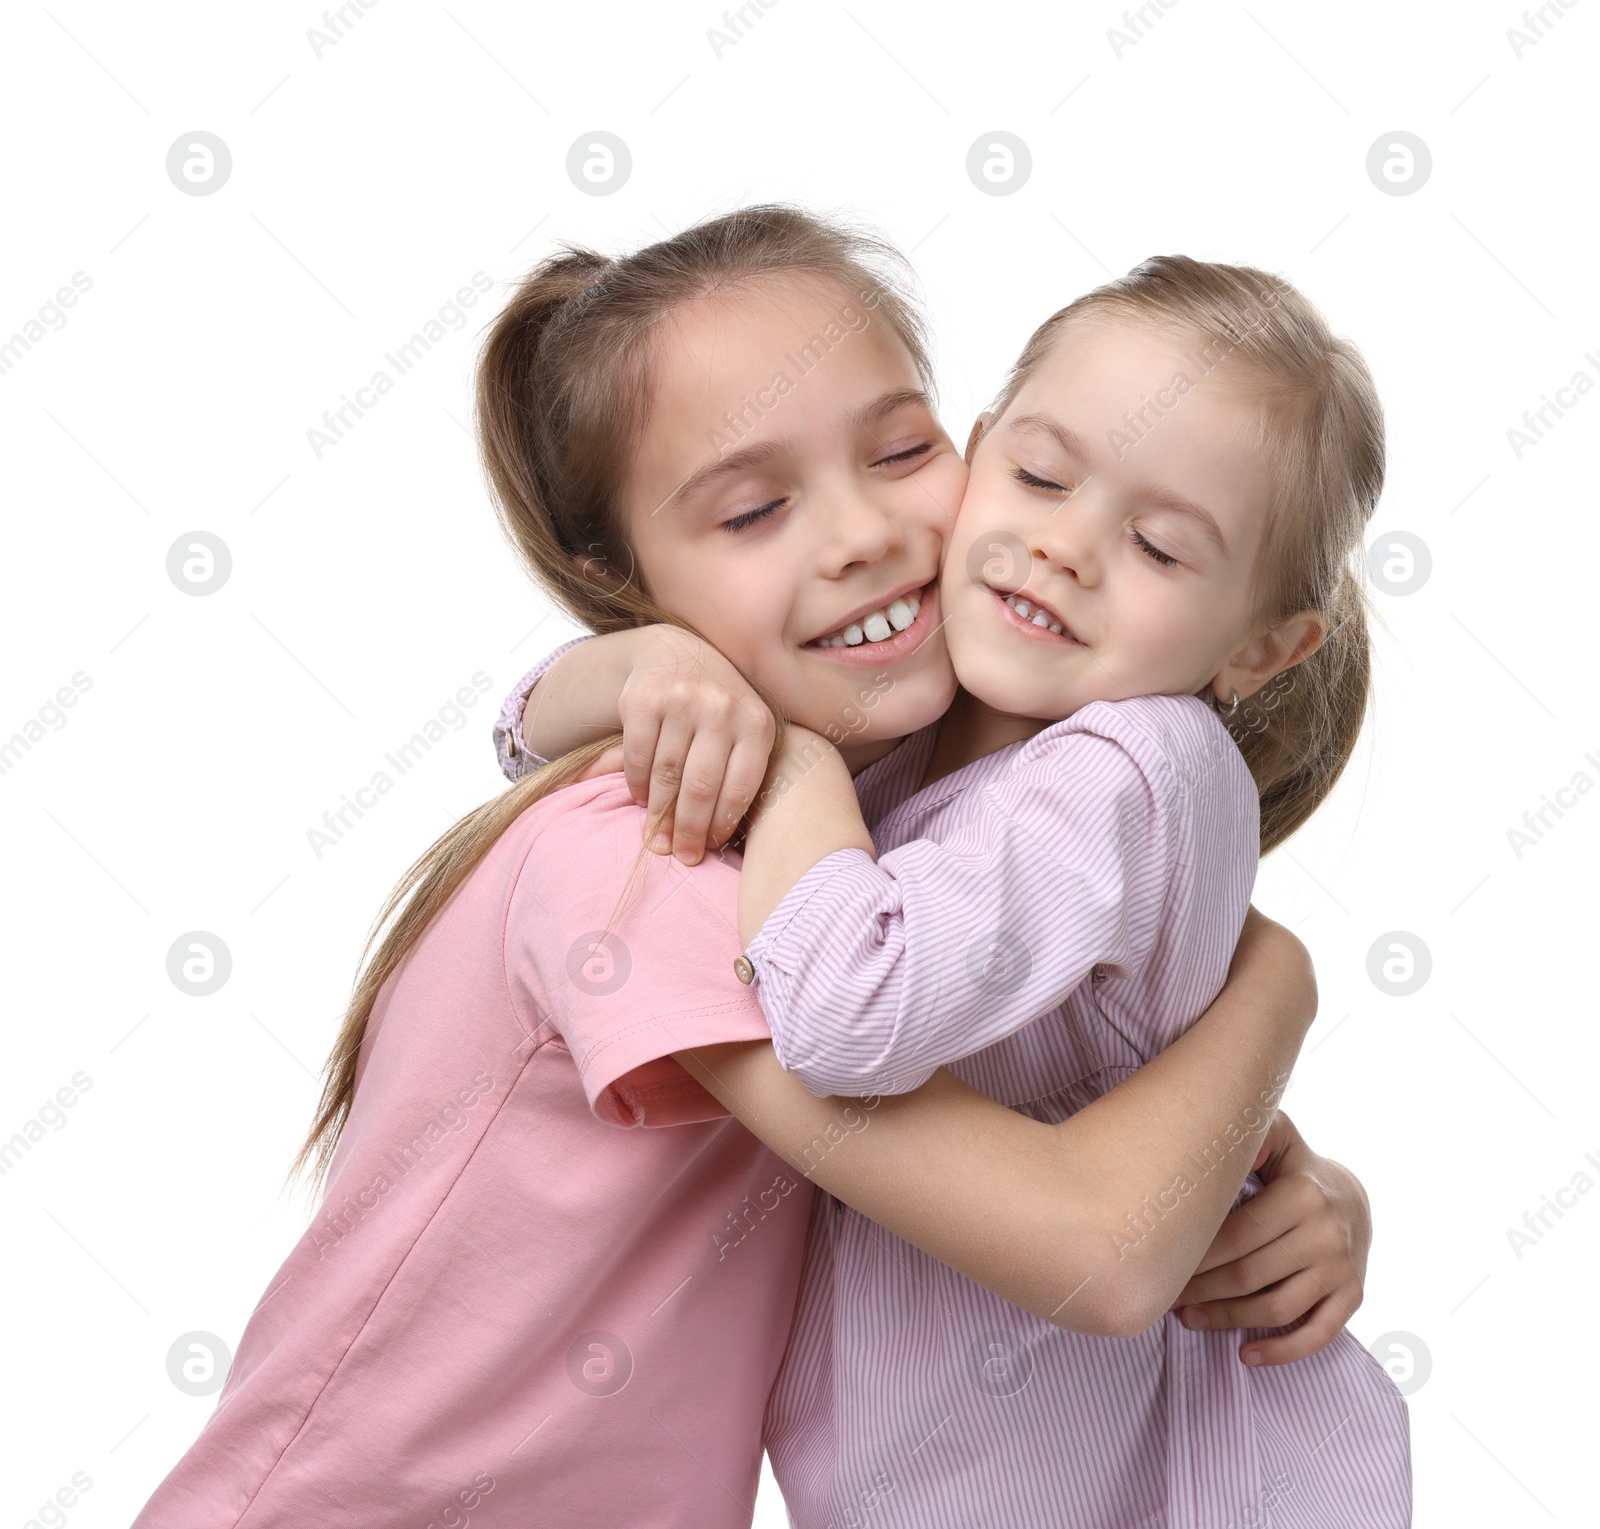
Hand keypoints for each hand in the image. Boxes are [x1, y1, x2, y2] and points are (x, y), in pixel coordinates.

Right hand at [613, 626, 774, 865]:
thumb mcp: (746, 729)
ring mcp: (682, 701)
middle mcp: (721, 709)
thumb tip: (726, 837)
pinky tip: (640, 799)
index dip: (722, 825)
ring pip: (667, 776)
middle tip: (680, 856)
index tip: (709, 849)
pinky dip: (637, 785)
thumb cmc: (719, 707)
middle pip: (701, 788)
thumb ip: (744, 770)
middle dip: (689, 830)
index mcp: (756, 723)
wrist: (678, 652)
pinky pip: (638, 758)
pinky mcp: (644, 699)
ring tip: (657, 836)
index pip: (740, 788)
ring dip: (659, 813)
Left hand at [1171, 1111, 1370, 1365]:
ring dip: (1228, 1319)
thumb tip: (1217, 1145)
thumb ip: (1251, 1135)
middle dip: (1203, 1290)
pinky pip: (1319, 1334)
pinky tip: (1247, 1356)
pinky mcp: (1354, 1296)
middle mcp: (1325, 1232)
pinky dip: (1283, 1351)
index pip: (1236, 1235)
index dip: (1197, 1256)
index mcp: (1301, 1193)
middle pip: (1250, 1274)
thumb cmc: (1294, 1167)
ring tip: (1190, 1319)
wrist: (1354, 1196)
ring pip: (1276, 1307)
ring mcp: (1342, 1268)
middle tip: (1167, 1297)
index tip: (1165, 1266)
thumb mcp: (1277, 1137)